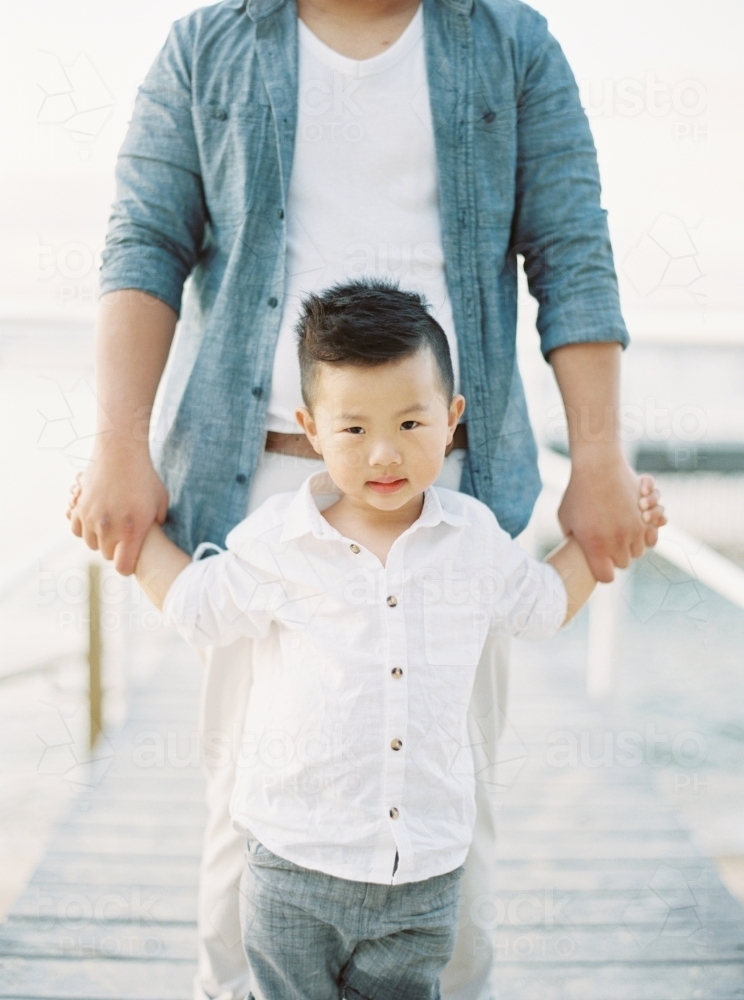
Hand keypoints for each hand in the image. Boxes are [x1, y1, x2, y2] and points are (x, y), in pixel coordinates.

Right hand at [67, 442, 168, 575]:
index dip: (127, 567)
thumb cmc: (145, 476)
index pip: (123, 567)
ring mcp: (92, 518)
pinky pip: (77, 530)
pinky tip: (95, 520)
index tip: (130, 560)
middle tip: (122, 538)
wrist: (121, 452)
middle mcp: (109, 528)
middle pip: (107, 555)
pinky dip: (85, 528)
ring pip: (92, 544)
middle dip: (115, 550)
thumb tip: (156, 536)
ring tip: (110, 527)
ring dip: (100, 539)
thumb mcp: (161, 501)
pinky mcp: (79, 508)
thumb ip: (159, 523)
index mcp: (132, 531)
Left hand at [557, 451, 665, 582]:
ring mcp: (635, 530)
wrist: (598, 467)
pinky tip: (636, 521)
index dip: (603, 572)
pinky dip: (647, 531)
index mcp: (595, 548)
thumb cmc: (578, 492)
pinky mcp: (648, 517)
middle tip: (608, 543)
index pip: (606, 577)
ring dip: (632, 544)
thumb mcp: (565, 517)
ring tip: (621, 529)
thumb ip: (572, 537)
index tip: (599, 564)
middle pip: (624, 563)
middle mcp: (618, 542)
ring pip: (640, 550)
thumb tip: (575, 548)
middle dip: (617, 556)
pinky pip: (653, 535)